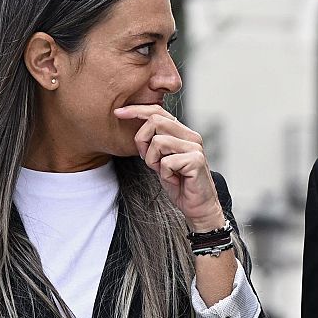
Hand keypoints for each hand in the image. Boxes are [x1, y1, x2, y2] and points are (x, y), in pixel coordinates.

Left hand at [114, 104, 222, 228]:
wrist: (198, 207)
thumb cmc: (180, 184)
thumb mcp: (161, 160)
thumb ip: (153, 143)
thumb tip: (136, 129)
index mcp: (182, 133)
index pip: (158, 111)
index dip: (136, 110)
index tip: (118, 113)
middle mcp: (191, 136)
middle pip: (155, 120)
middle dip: (142, 140)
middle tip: (147, 159)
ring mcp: (195, 147)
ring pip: (158, 142)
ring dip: (153, 161)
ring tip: (164, 172)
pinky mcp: (196, 160)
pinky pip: (166, 162)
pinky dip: (165, 174)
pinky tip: (174, 180)